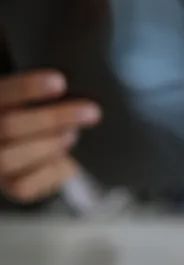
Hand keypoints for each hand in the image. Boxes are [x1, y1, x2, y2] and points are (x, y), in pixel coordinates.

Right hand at [0, 70, 100, 202]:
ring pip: (12, 158)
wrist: (27, 148)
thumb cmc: (37, 111)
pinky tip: (68, 161)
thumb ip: (45, 88)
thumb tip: (80, 76)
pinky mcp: (10, 188)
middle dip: (54, 118)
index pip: (3, 92)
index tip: (61, 82)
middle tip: (93, 112)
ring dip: (51, 144)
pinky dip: (53, 172)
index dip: (28, 87)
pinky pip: (26, 187)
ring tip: (73, 135)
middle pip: (10, 126)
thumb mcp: (33, 97)